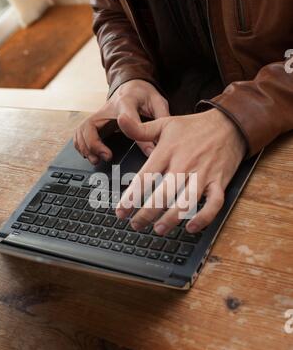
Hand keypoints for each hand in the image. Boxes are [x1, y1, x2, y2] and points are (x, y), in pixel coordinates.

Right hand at [73, 79, 168, 163]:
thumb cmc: (144, 95)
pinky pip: (81, 134)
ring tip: (97, 160)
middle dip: (94, 144)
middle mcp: (107, 108)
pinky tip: (90, 154)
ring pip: (82, 130)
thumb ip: (160, 123)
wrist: (132, 85)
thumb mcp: (157, 104)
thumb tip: (156, 148)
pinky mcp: (95, 122)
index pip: (125, 114)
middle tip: (107, 156)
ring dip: (86, 147)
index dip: (127, 127)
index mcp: (126, 101)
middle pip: (91, 125)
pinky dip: (81, 145)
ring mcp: (99, 115)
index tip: (132, 140)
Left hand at [116, 109, 246, 233]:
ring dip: (172, 218)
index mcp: (168, 151)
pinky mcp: (219, 181)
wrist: (229, 124)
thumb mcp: (165, 123)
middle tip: (136, 225)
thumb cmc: (194, 127)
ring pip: (186, 201)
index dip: (130, 197)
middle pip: (163, 194)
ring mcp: (203, 174)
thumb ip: (140, 128)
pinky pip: (214, 203)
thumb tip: (121, 120)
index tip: (120, 212)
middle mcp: (184, 164)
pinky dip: (204, 217)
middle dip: (147, 213)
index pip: (145, 178)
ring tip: (159, 229)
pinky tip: (192, 227)